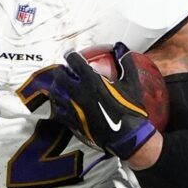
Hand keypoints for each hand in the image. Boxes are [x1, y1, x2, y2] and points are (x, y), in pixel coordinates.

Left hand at [43, 45, 155, 160]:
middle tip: (63, 70)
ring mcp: (74, 108)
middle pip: (60, 76)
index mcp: (92, 80)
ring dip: (56, 87)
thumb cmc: (130, 110)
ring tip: (59, 86)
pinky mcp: (73, 121)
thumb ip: (127, 65)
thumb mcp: (132, 84)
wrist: (127, 137)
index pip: (74, 61)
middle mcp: (79, 92)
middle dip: (60, 71)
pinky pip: (58, 111)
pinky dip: (58, 105)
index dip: (70, 55)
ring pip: (55, 94)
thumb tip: (124, 51)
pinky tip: (61, 104)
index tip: (70, 54)